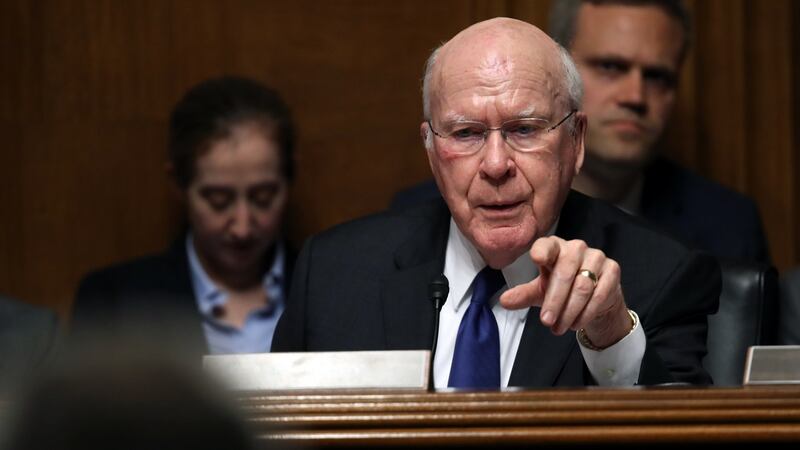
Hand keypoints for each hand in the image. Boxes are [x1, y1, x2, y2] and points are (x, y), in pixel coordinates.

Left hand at [499, 236, 631, 348]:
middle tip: (546, 321)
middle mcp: (575, 247)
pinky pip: (599, 294)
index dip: (542, 251)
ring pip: (582, 286)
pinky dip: (586, 312)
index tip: (537, 260)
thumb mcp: (539, 292)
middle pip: (565, 273)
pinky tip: (577, 323)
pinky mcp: (613, 269)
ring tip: (559, 328)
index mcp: (554, 247)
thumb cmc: (562, 289)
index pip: (546, 245)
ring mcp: (596, 257)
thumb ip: (522, 295)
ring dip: (569, 311)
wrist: (594, 297)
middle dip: (554, 301)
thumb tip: (504, 301)